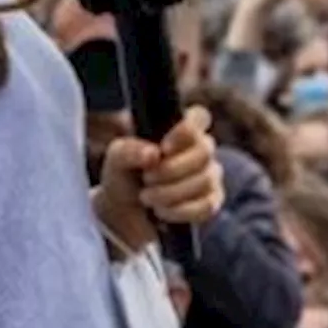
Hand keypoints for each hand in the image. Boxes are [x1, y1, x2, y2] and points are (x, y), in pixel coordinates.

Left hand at [97, 106, 223, 250]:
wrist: (125, 211)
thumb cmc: (124, 174)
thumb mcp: (116, 159)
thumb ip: (129, 150)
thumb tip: (153, 153)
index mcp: (177, 127)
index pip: (200, 117)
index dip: (187, 130)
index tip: (163, 148)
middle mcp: (199, 148)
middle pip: (204, 151)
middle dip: (173, 169)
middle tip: (147, 178)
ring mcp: (209, 174)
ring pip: (205, 179)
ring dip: (172, 192)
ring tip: (147, 197)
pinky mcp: (211, 201)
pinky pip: (208, 205)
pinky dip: (181, 210)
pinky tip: (162, 211)